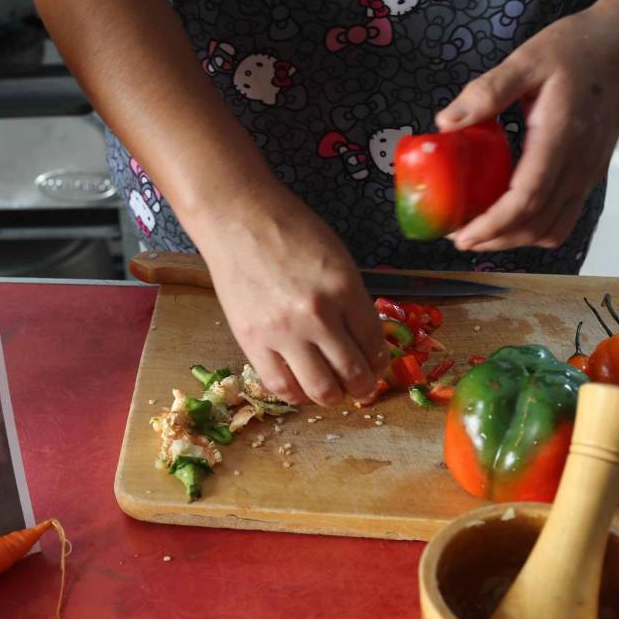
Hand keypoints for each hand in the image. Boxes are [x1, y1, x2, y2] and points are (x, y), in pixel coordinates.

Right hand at [199, 199, 388, 406]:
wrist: (238, 221)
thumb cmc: (290, 231)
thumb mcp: (337, 259)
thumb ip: (351, 300)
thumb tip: (362, 341)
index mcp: (345, 289)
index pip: (374, 343)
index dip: (380, 362)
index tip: (377, 366)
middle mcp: (317, 315)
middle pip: (352, 373)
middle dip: (364, 387)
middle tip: (361, 387)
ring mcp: (282, 332)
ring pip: (319, 389)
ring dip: (333, 397)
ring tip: (333, 392)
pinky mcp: (251, 341)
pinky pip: (280, 385)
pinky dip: (296, 394)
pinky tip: (300, 387)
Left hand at [436, 6, 618, 251]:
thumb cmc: (577, 50)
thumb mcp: (526, 60)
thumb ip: (487, 92)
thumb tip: (446, 122)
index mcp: (560, 138)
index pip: (527, 199)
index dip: (492, 224)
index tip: (461, 234)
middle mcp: (579, 164)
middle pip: (537, 223)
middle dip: (495, 238)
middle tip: (458, 237)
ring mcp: (588, 172)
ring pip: (552, 228)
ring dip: (513, 240)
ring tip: (479, 234)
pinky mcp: (589, 174)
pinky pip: (564, 217)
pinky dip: (534, 230)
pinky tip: (508, 221)